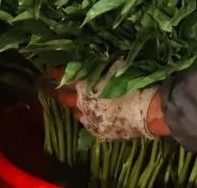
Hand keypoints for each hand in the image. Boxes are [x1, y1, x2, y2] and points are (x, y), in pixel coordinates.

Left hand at [50, 65, 169, 140]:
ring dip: (76, 107)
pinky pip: (90, 124)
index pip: (63, 78)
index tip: (48, 71)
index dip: (54, 74)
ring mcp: (90, 120)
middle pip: (63, 99)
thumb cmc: (133, 83)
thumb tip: (90, 64)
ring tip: (78, 102)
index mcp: (84, 86)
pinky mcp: (99, 132)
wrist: (148, 109)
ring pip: (77, 113)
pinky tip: (94, 115)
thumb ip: (98, 68)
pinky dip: (89, 118)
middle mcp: (82, 104)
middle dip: (57, 93)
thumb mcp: (115, 68)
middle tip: (51, 88)